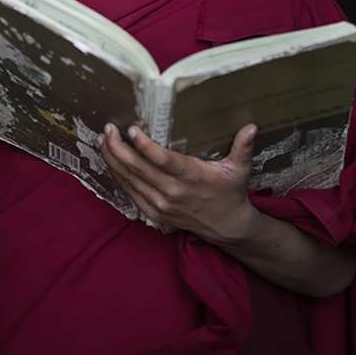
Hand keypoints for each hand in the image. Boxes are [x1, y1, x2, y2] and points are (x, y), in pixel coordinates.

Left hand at [99, 123, 260, 243]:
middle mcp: (172, 191)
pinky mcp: (154, 212)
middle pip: (138, 168)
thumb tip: (252, 126)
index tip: (130, 129)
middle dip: (118, 147)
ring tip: (103, 140)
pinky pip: (130, 192)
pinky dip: (118, 176)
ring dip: (113, 159)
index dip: (144, 145)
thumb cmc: (231, 193)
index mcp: (192, 177)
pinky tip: (110, 161)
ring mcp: (161, 204)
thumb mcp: (240, 169)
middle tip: (108, 128)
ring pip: (130, 180)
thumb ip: (243, 147)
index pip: (163, 160)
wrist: (228, 228)